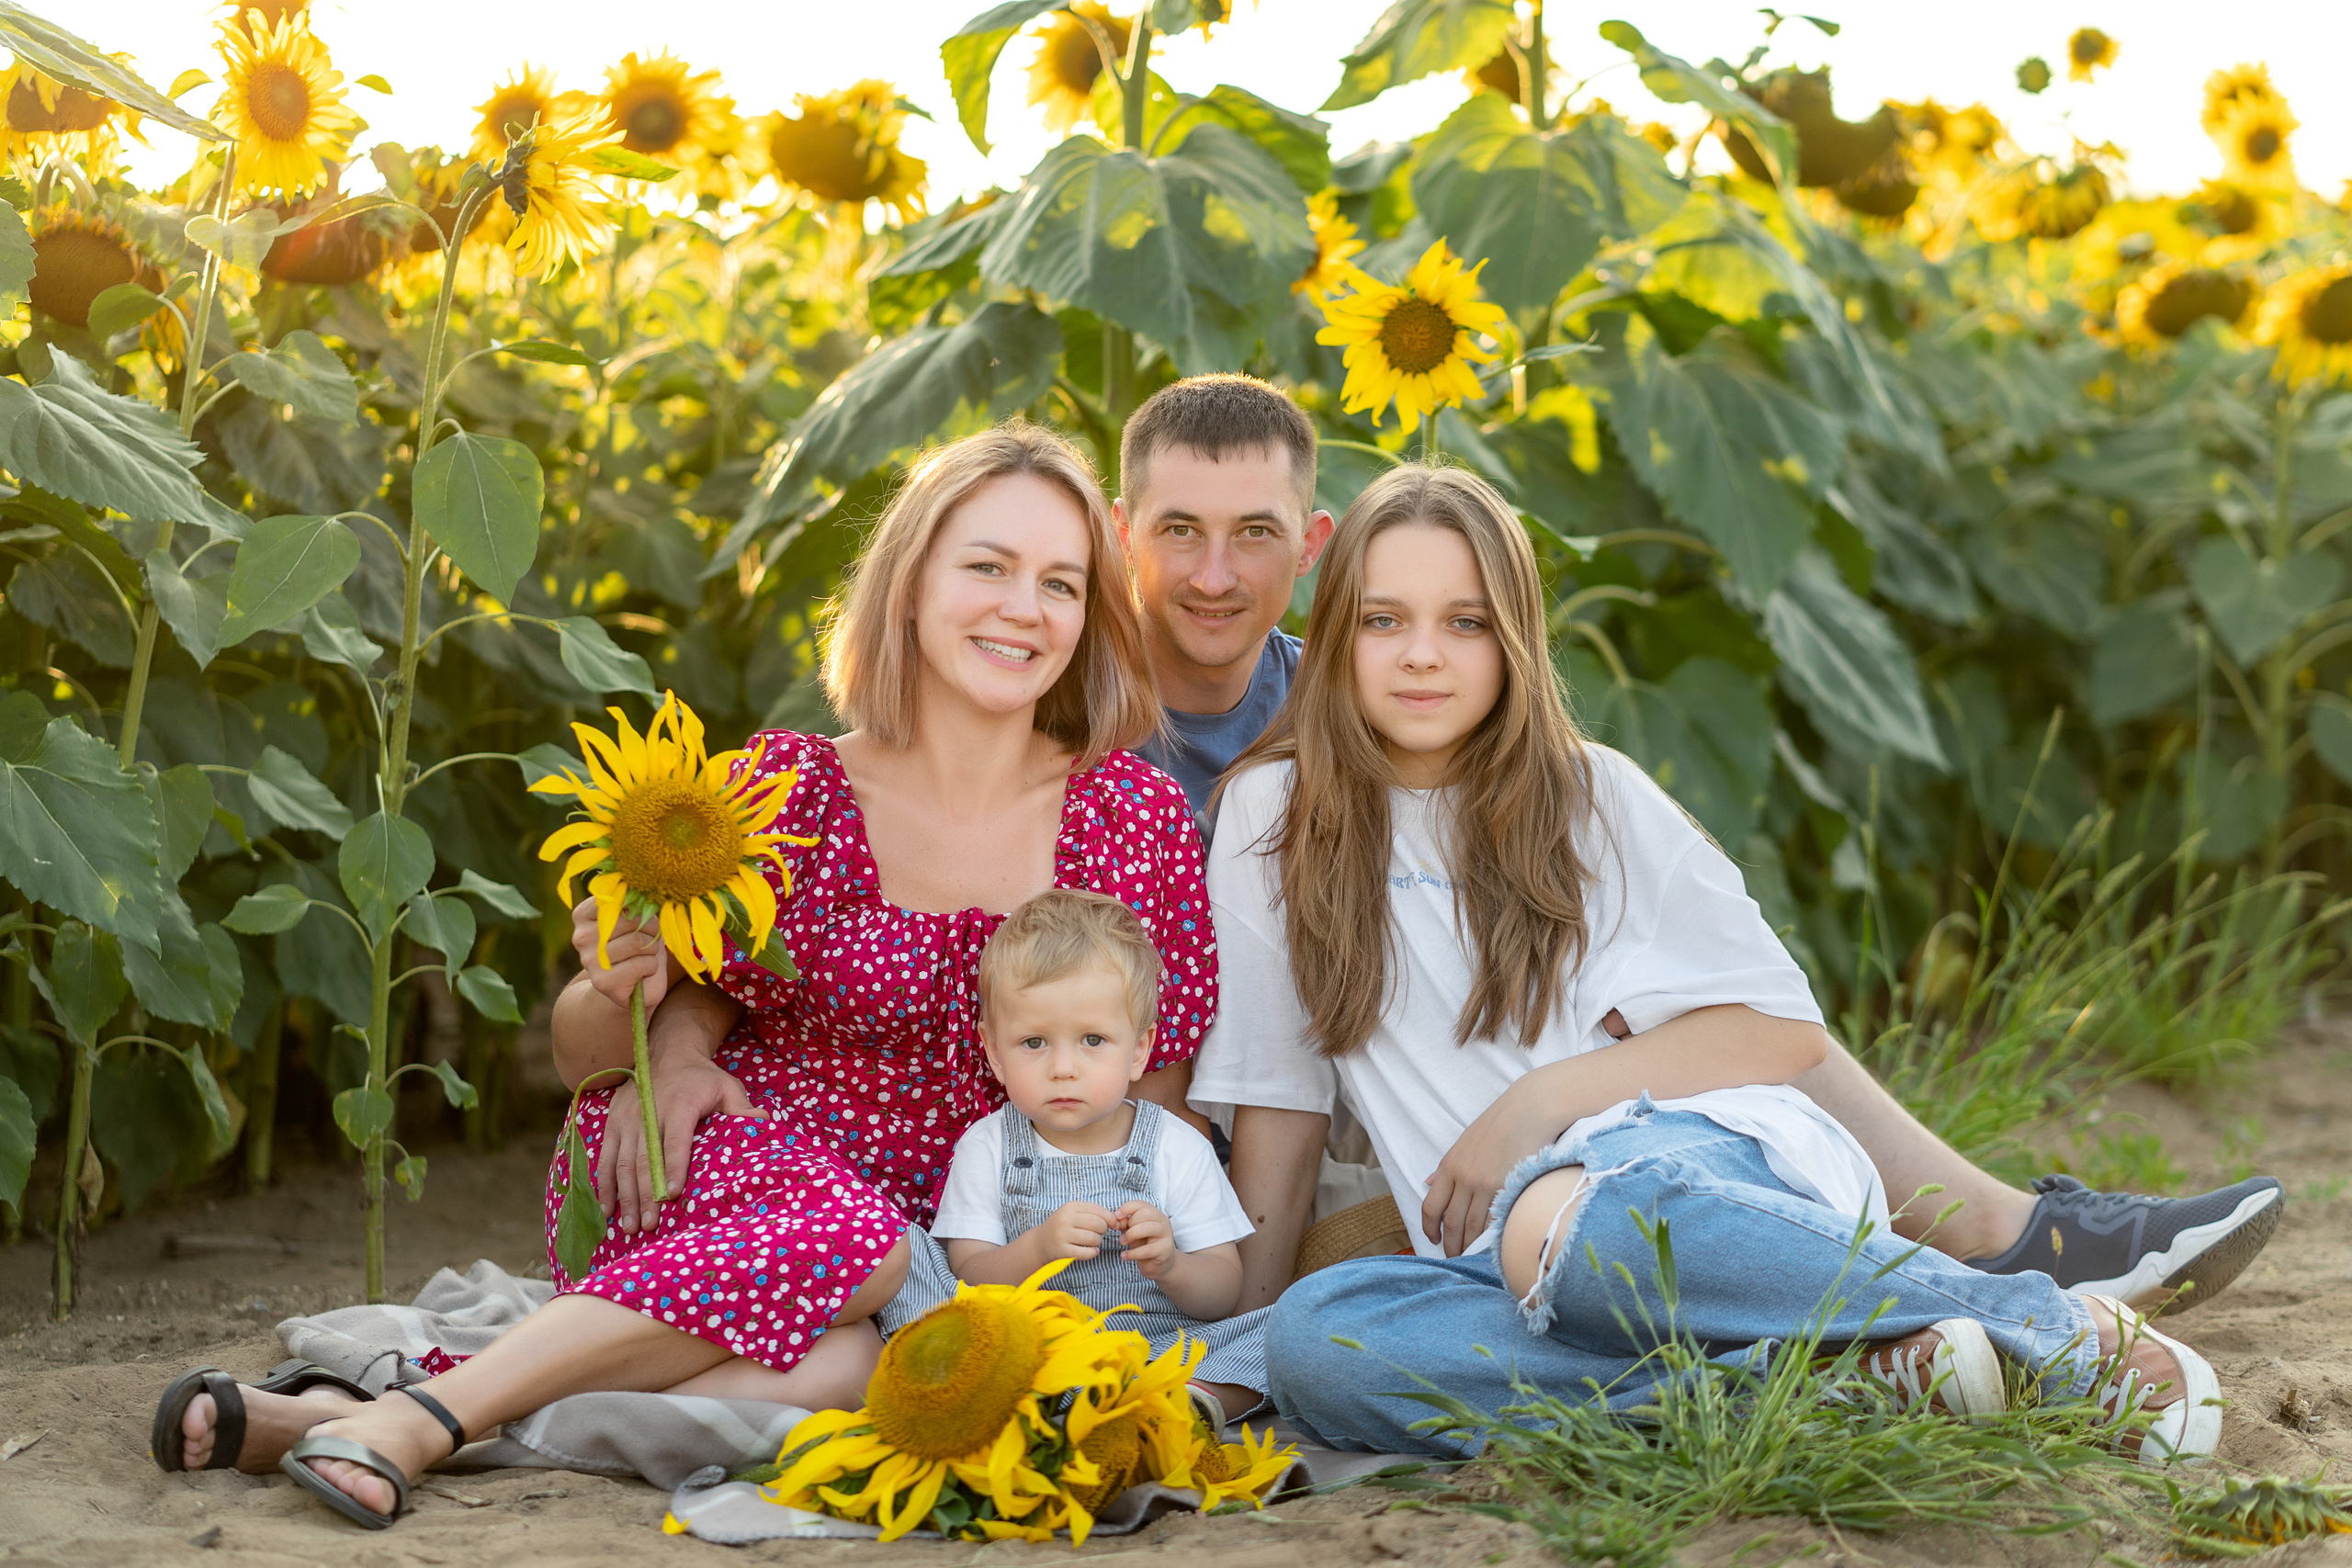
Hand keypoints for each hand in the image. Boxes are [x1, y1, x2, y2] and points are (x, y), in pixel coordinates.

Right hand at [572, 896, 668, 1013]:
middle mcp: (581, 936)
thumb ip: (634, 904)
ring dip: (652, 949)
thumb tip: (640, 898)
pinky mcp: (602, 982)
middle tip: (650, 940)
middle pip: (631, 919)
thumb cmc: (639, 946)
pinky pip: (641, 964)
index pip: (617, 898)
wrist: (633, 987)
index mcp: (584, 915)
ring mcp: (589, 960)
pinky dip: (651, 967)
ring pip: (637, 941)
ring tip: (646, 956)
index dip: (639, 908)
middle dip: (652, 930)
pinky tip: (642, 972)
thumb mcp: (637, 919)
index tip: (641, 918)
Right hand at [594, 1048, 762, 1233]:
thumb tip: (764, 1124)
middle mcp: (648, 1113)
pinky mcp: (612, 1124)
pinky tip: (606, 1209)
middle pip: (645, 1160)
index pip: (675, 1141)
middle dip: (645, 1195)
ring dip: (624, 1198)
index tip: (673, 1195)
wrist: (667, 1052)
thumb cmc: (701, 1077)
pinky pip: (605, 1158)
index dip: (674, 1167)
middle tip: (649, 1226)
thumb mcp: (727, 1086)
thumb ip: (742, 1108)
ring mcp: (626, 1120)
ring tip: (629, 1227)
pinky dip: (604, 1185)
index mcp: (679, 1105)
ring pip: (623, 1164)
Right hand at [1035, 1201, 1116, 1261]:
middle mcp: (1065, 1219)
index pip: (1098, 1211)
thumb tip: (1116, 1221)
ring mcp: (1063, 1235)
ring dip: (1098, 1242)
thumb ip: (1093, 1213)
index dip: (1110, 1218)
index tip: (1114, 1224)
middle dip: (1104, 1230)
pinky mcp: (1063, 1251)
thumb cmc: (1062, 1226)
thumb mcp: (1073, 1213)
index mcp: (1070, 1207)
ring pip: (1094, 1239)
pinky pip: (1087, 1253)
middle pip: (1098, 1224)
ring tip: (1093, 1242)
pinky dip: (1093, 1253)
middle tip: (1099, 1233)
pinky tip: (1092, 1251)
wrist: (1040, 1243)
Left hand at [1114, 1201, 1175, 1278]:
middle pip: (1145, 1214)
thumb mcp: (1133, 1232)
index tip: (1116, 1216)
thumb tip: (1117, 1219)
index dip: (1127, 1208)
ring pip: (1148, 1228)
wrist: (1159, 1265)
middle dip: (1129, 1224)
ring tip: (1122, 1242)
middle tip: (1121, 1236)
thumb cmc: (1144, 1245)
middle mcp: (1163, 1221)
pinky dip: (1133, 1253)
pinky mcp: (1165, 1249)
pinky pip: (1148, 1249)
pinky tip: (1124, 1256)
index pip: (1141, 1204)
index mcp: (1155, 1214)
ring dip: (1131, 1235)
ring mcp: (1166, 1235)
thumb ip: (1126, 1224)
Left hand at [1422, 1089, 1564, 1258]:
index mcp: (1449, 1165)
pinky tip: (1491, 1245)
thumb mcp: (1464, 1142)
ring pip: (1473, 1226)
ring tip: (1471, 1256)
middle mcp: (1464, 1177)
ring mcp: (1486, 1184)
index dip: (1429, 1228)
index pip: (1431, 1206)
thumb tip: (1428, 1183)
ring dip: (1470, 1245)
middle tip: (1453, 1257)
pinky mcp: (1509, 1187)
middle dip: (1450, 1245)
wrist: (1528, 1110)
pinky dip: (1491, 1236)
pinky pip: (1496, 1219)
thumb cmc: (1499, 1124)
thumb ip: (1447, 1167)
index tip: (1432, 1240)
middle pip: (1452, 1222)